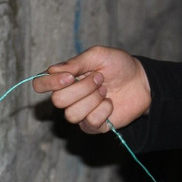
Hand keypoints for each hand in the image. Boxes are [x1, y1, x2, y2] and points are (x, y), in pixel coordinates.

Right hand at [32, 46, 150, 133]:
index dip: (49, 83)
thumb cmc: (118, 66)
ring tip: (105, 91)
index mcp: (63, 78)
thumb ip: (75, 63)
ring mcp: (79, 113)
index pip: (39, 84)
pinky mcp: (92, 126)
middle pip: (57, 101)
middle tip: (99, 79)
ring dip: (93, 100)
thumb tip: (52, 70)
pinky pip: (89, 122)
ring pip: (72, 114)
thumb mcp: (98, 55)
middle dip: (82, 88)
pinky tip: (110, 103)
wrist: (142, 81)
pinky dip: (103, 110)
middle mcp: (67, 97)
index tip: (70, 76)